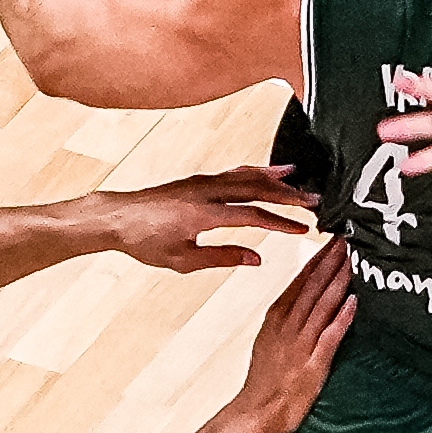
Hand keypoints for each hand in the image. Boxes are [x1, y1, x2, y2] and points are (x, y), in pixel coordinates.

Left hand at [93, 164, 314, 271]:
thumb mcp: (182, 260)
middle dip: (288, 196)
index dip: (281, 223)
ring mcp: (202, 183)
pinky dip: (254, 172)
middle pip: (256, 189)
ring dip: (275, 179)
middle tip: (315, 201)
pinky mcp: (198, 181)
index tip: (302, 229)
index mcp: (204, 214)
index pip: (253, 216)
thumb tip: (255, 260)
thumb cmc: (144, 242)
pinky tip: (266, 173)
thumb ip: (222, 258)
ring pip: (246, 176)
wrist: (116, 218)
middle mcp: (206, 192)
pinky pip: (233, 173)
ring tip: (299, 179)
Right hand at [228, 234, 354, 432]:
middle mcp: (289, 325)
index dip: (318, 258)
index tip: (333, 238)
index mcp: (277, 316)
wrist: (258, 411)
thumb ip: (286, 317)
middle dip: (332, 259)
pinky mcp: (314, 363)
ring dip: (339, 279)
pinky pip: (330, 336)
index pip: (301, 279)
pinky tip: (354, 301)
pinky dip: (342, 318)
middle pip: (313, 285)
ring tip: (354, 258)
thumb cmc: (266, 378)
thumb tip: (301, 297)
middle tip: (348, 237)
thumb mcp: (270, 338)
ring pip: (322, 304)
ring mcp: (301, 343)